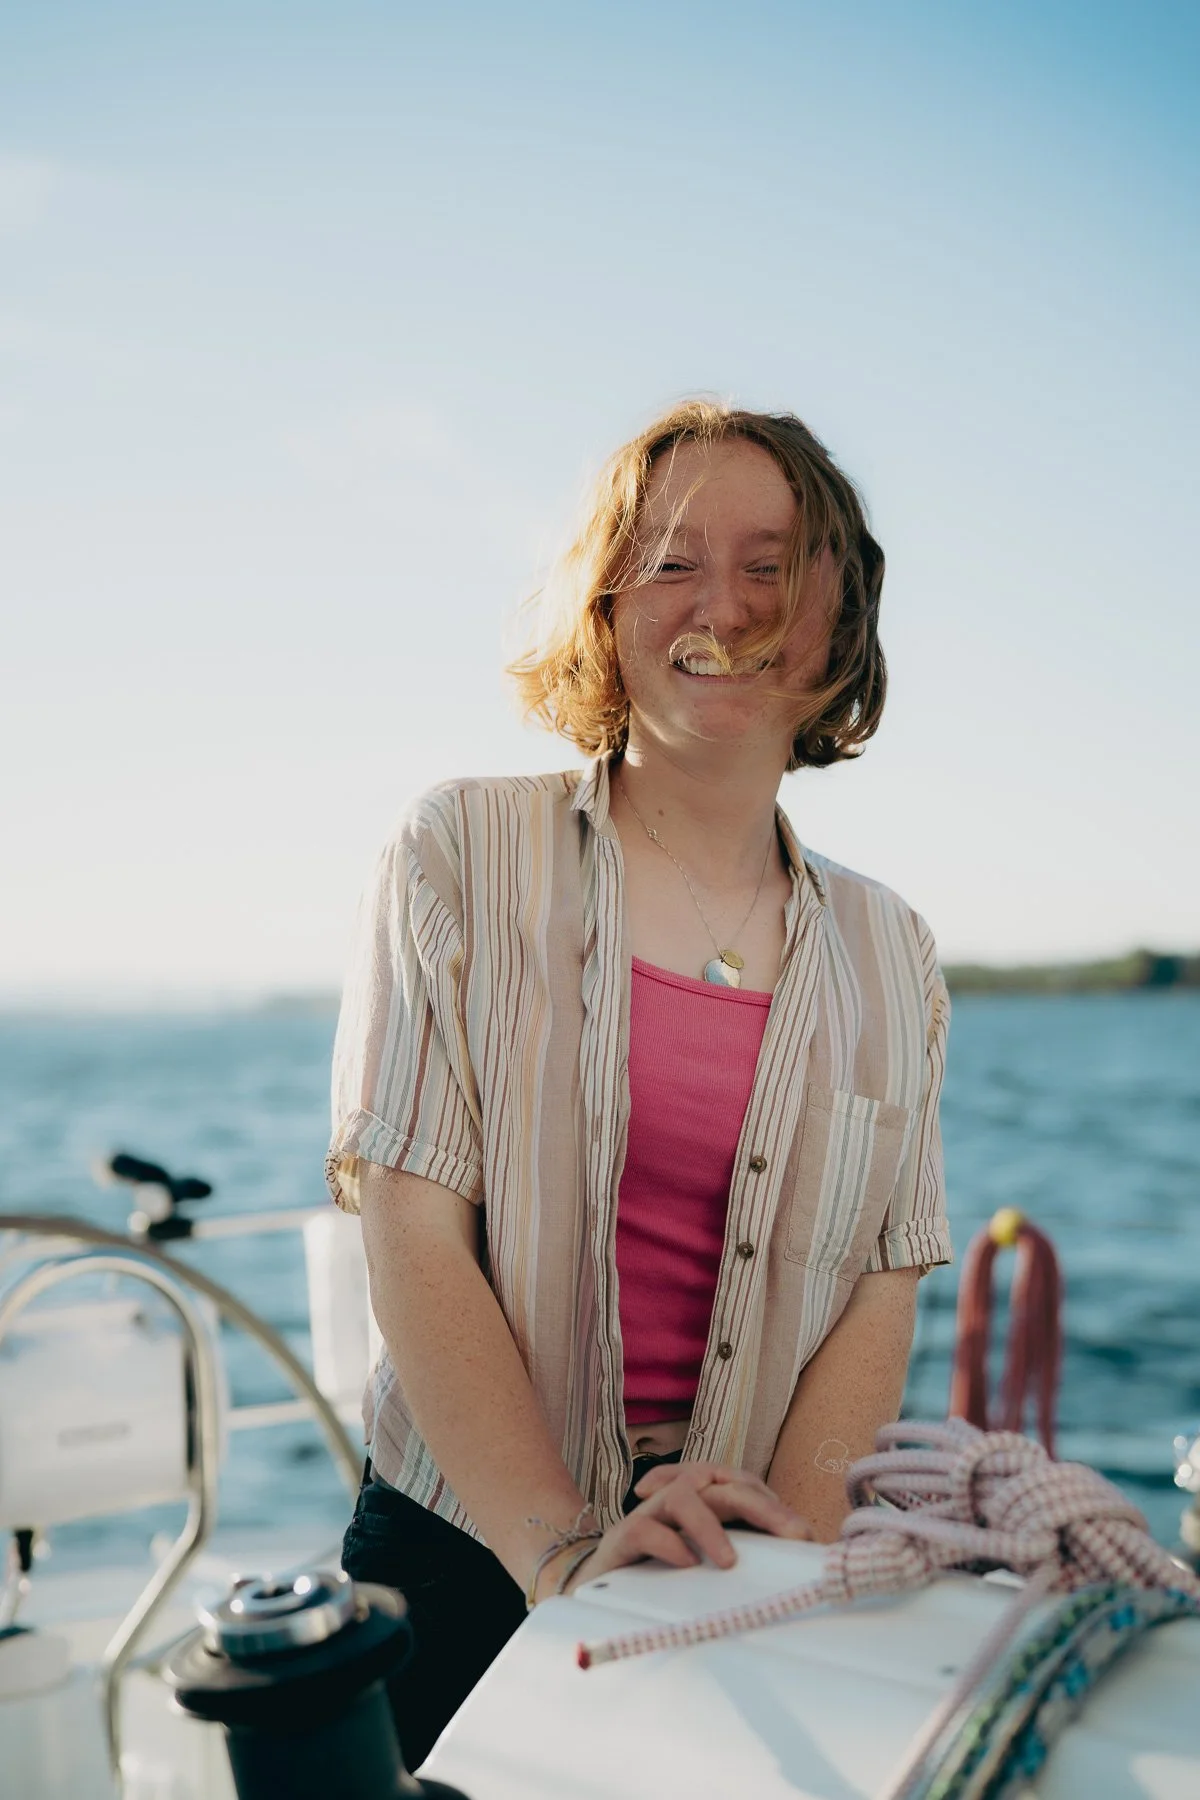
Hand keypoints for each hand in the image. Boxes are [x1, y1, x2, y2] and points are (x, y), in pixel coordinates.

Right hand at [553, 1462, 810, 1596]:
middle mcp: (680, 1496)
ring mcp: (651, 1513)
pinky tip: (686, 1564)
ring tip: (729, 1562)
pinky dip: (669, 1544)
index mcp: (704, 1498)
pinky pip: (646, 1529)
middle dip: (761, 1507)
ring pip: (684, 1497)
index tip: (804, 1537)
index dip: (774, 1505)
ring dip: (710, 1526)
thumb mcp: (708, 1562)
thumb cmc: (662, 1571)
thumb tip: (797, 1567)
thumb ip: (744, 1557)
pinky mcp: (625, 1536)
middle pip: (723, 1484)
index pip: (744, 1486)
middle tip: (792, 1535)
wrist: (598, 1583)